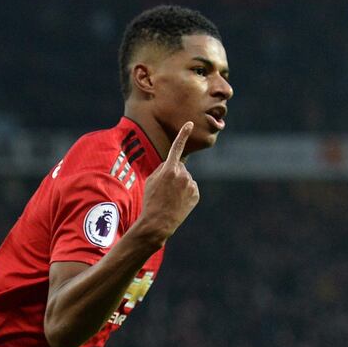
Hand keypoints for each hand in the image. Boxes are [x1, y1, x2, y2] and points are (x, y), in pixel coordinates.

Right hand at [137, 122, 199, 246]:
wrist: (158, 223)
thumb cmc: (151, 200)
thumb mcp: (151, 181)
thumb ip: (163, 168)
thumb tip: (173, 165)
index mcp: (169, 169)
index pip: (177, 147)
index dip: (183, 134)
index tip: (190, 123)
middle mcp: (183, 174)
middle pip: (179, 167)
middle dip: (174, 174)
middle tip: (164, 190)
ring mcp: (191, 184)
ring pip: (186, 178)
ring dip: (179, 185)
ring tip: (170, 198)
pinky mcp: (196, 194)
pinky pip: (191, 188)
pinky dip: (186, 194)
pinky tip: (178, 202)